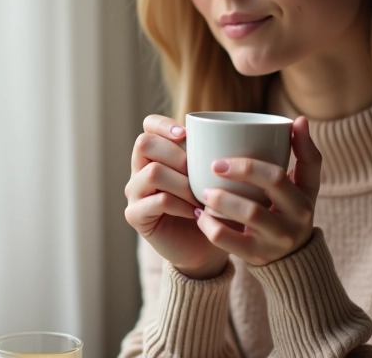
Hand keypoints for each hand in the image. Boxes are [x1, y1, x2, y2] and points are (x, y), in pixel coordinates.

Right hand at [124, 114, 230, 279]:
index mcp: (156, 154)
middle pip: (144, 143)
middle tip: (198, 172)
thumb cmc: (213, 206)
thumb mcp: (214, 177)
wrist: (207, 246)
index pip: (148, 125)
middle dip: (176, 155)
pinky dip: (180, 205)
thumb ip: (213, 155)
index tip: (186, 135)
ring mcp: (135, 192)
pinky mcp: (135, 215)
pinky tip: (195, 213)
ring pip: (152, 172)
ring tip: (200, 196)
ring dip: (182, 183)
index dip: (164, 124)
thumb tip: (236, 133)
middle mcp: (140, 169)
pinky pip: (157, 201)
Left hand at [195, 116, 321, 265]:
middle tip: (210, 170)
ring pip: (244, 222)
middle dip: (229, 187)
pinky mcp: (256, 257)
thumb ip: (305, 153)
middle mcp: (291, 225)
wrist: (294, 257)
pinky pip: (228, 243)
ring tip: (202, 193)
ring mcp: (273, 244)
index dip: (247, 166)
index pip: (276, 178)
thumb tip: (300, 120)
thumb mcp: (306, 185)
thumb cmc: (293, 209)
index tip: (220, 159)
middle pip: (257, 205)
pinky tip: (199, 215)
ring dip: (219, 204)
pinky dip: (210, 227)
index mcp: (302, 201)